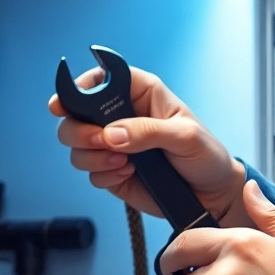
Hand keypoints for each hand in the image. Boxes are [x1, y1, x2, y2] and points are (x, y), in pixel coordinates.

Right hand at [49, 66, 251, 226]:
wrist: (211, 194)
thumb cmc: (205, 155)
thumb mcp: (185, 136)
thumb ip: (148, 131)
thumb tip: (111, 134)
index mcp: (140, 94)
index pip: (101, 79)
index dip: (78, 87)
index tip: (62, 103)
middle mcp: (121, 117)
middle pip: (75, 115)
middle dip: (79, 130)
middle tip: (100, 142)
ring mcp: (113, 146)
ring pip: (77, 146)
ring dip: (91, 156)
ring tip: (123, 163)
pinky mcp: (111, 171)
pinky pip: (90, 173)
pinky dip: (103, 175)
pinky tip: (128, 174)